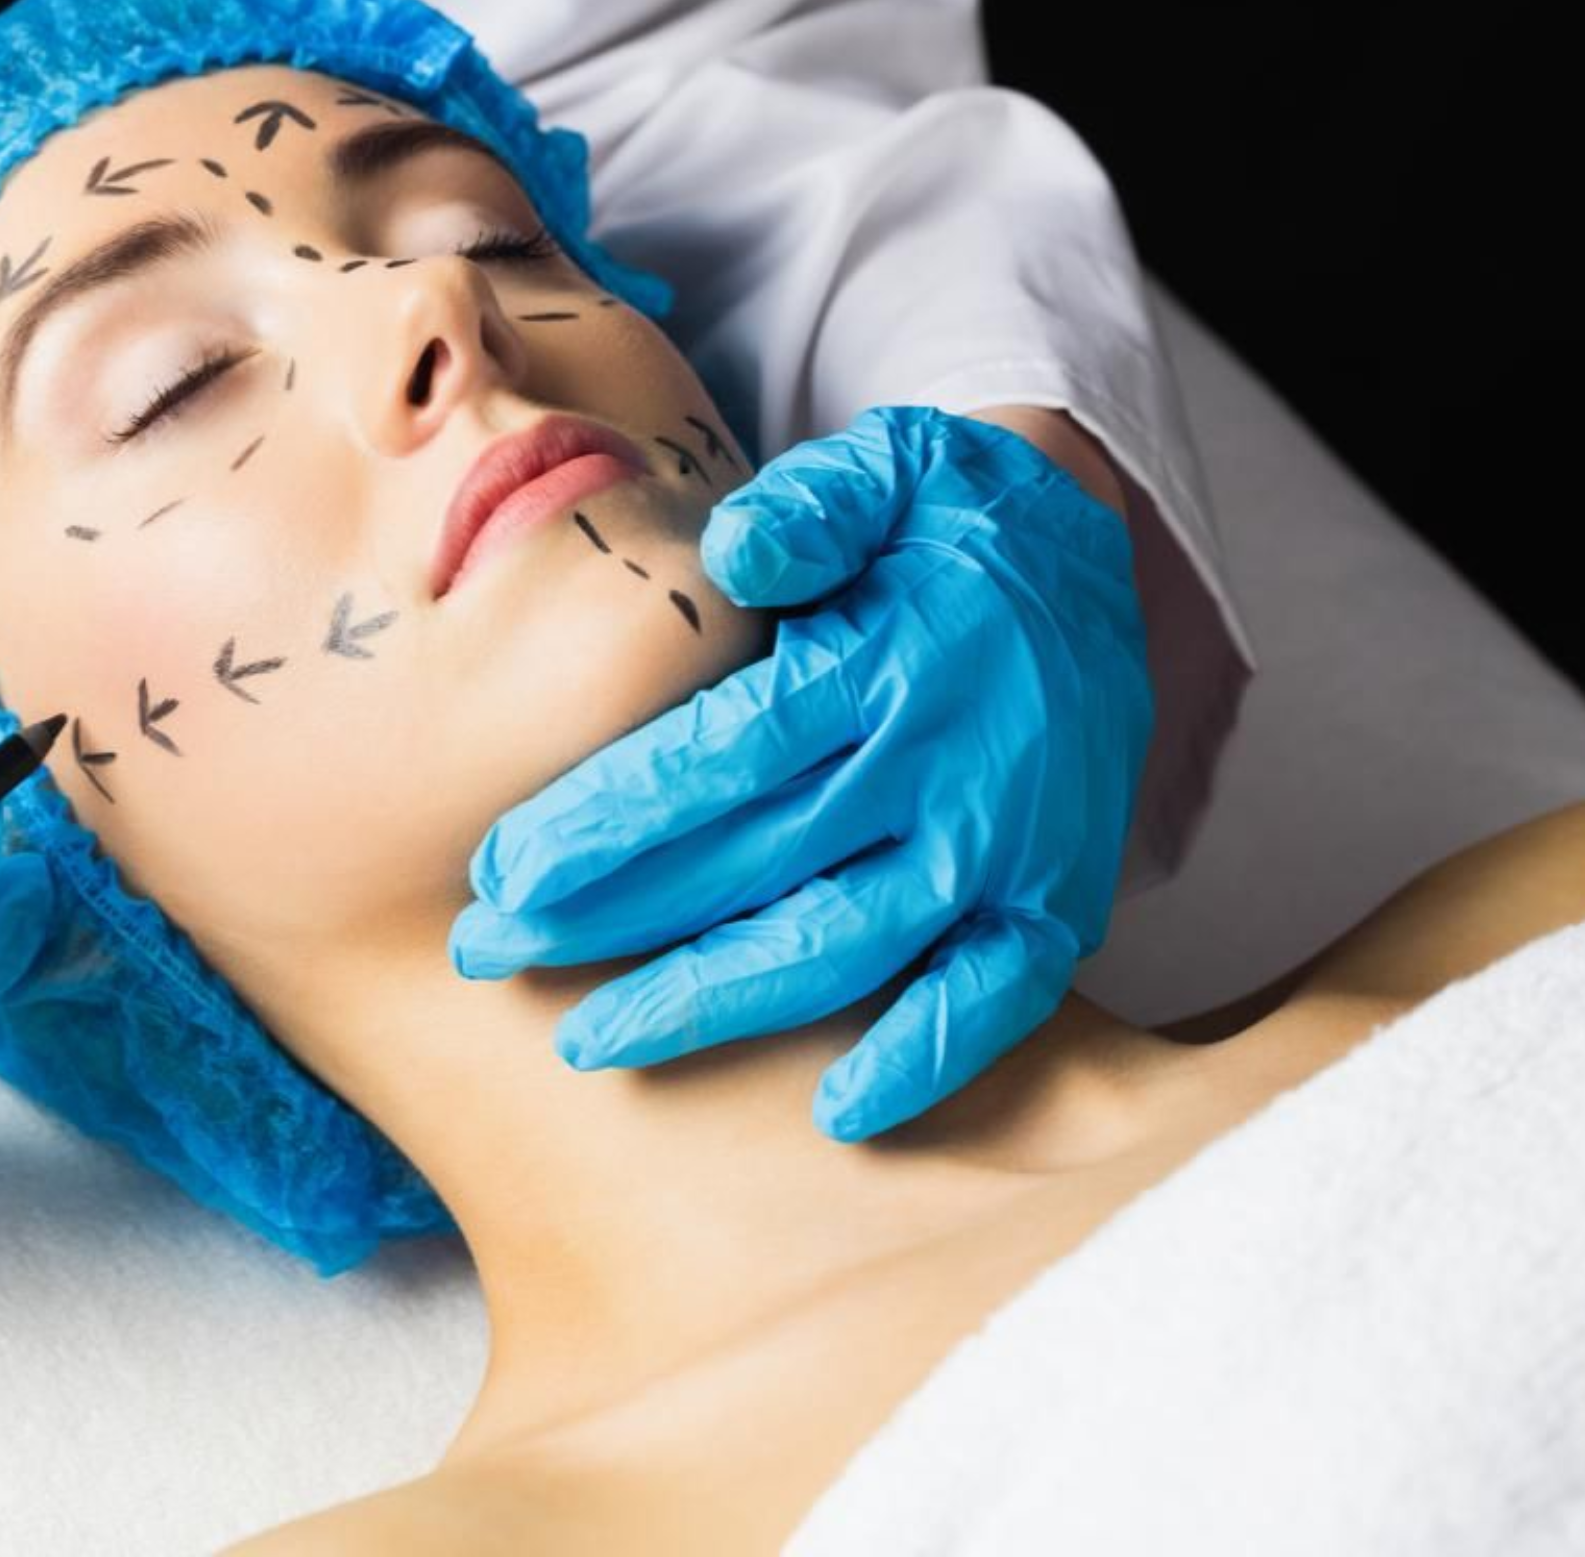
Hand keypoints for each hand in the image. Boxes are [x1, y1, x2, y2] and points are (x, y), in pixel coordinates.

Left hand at [447, 403, 1152, 1141]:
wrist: (1094, 561)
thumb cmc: (948, 524)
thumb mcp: (889, 470)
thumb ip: (810, 505)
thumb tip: (732, 549)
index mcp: (884, 657)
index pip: (723, 754)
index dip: (608, 819)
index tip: (502, 872)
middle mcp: (944, 762)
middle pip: (757, 860)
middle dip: (611, 918)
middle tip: (490, 955)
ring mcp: (1003, 845)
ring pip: (848, 945)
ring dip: (717, 1000)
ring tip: (595, 1042)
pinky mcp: (1054, 903)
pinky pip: (994, 999)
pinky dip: (925, 1060)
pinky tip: (837, 1113)